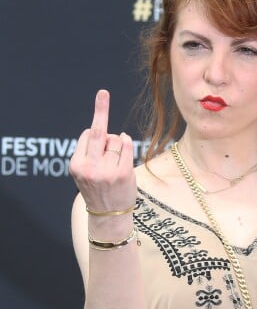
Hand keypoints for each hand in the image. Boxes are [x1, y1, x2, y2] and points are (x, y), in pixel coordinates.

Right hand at [69, 90, 135, 212]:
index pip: (87, 135)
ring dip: (117, 143)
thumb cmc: (98, 190)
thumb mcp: (85, 172)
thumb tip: (98, 127)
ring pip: (114, 139)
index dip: (95, 135)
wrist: (109, 215)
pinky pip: (126, 146)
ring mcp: (107, 170)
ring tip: (115, 162)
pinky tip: (124, 150)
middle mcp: (90, 167)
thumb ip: (88, 152)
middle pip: (98, 132)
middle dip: (100, 109)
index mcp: (76, 165)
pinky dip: (126, 143)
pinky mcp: (123, 173)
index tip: (98, 132)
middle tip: (102, 93)